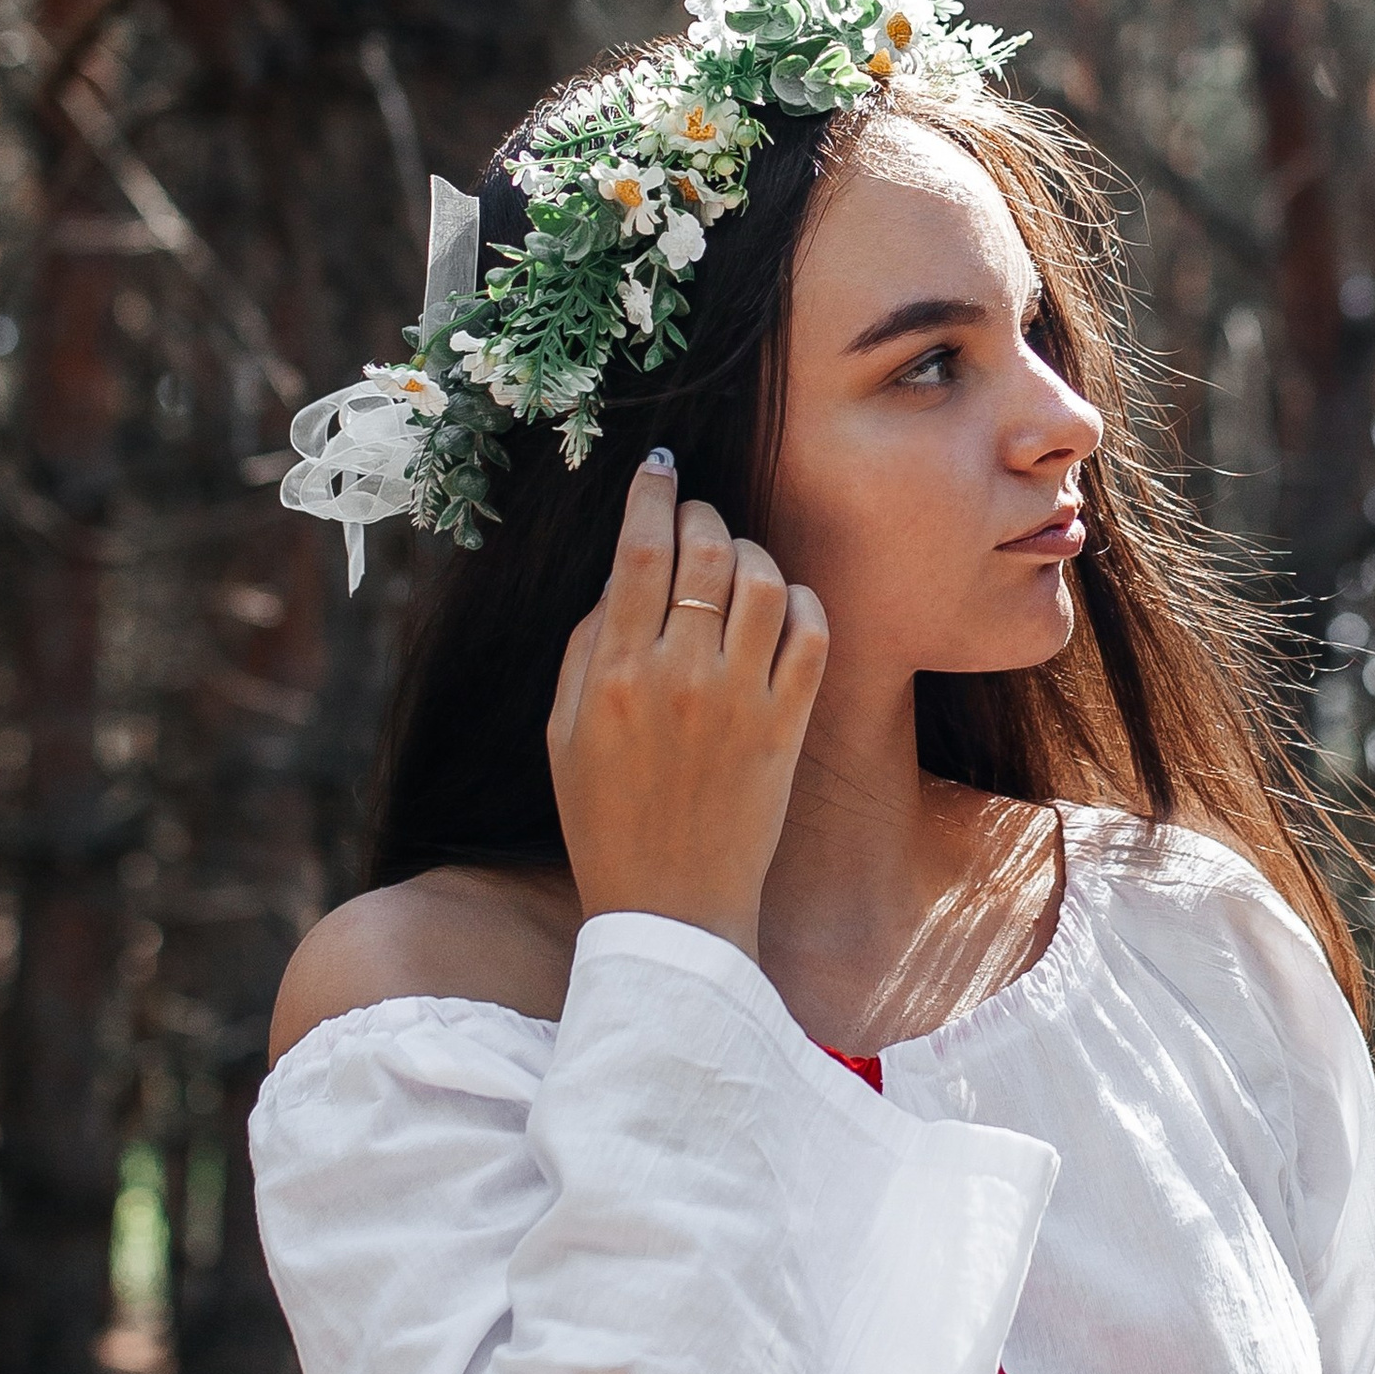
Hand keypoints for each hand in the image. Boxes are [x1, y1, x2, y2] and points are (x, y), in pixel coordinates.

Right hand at [549, 452, 828, 955]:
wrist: (670, 907)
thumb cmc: (605, 820)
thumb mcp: (563, 733)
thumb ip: (584, 647)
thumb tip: (619, 578)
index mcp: (613, 674)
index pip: (637, 549)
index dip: (652, 492)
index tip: (658, 466)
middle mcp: (679, 675)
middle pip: (706, 550)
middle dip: (703, 514)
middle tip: (697, 517)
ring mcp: (740, 699)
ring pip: (764, 579)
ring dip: (754, 554)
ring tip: (738, 565)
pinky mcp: (786, 725)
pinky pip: (811, 633)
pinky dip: (801, 603)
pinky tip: (782, 609)